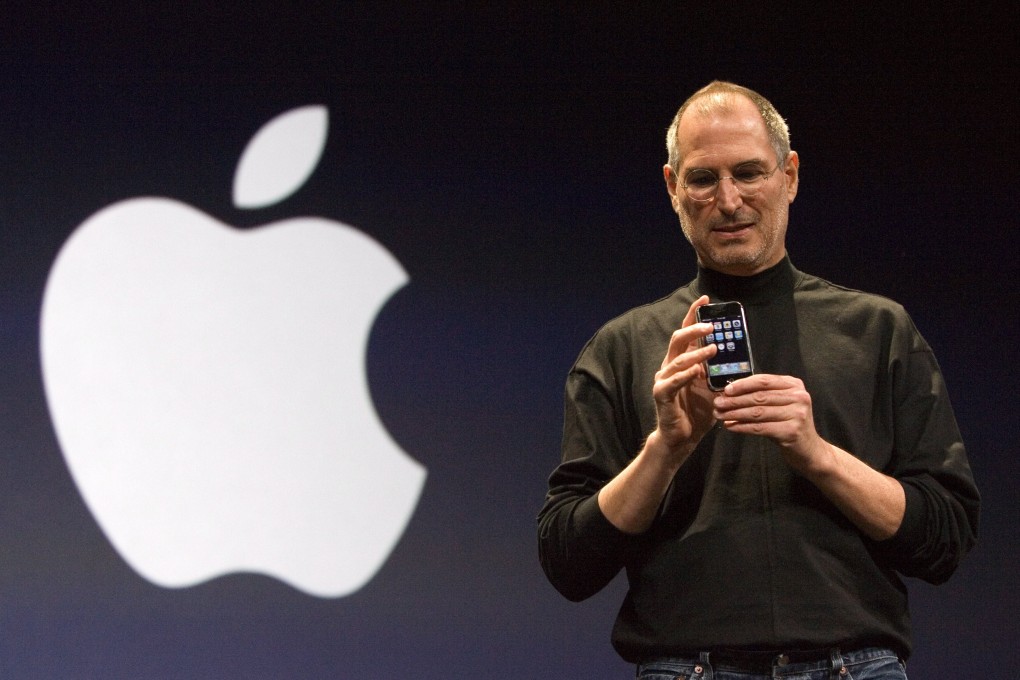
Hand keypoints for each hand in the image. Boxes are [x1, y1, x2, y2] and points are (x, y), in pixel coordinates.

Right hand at [650, 296, 717, 459]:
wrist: (682, 438)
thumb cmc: (696, 411)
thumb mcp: (713, 387)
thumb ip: (720, 371)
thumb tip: (739, 356)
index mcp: (681, 361)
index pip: (686, 333)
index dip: (693, 315)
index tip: (705, 299)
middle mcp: (669, 367)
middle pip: (678, 340)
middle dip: (694, 330)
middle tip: (712, 326)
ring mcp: (664, 380)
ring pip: (677, 360)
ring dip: (696, 353)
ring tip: (714, 349)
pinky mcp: (661, 395)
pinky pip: (672, 382)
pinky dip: (685, 375)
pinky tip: (697, 372)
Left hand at [711, 374, 828, 472]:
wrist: (809, 450)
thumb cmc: (789, 424)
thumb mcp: (779, 405)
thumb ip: (761, 396)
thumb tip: (729, 394)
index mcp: (794, 385)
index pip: (764, 381)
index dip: (743, 385)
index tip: (726, 390)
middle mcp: (798, 397)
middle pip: (759, 397)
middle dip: (735, 400)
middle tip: (717, 404)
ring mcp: (797, 414)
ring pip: (758, 412)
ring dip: (734, 413)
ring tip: (720, 415)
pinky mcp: (791, 431)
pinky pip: (760, 427)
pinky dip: (742, 427)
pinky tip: (730, 426)